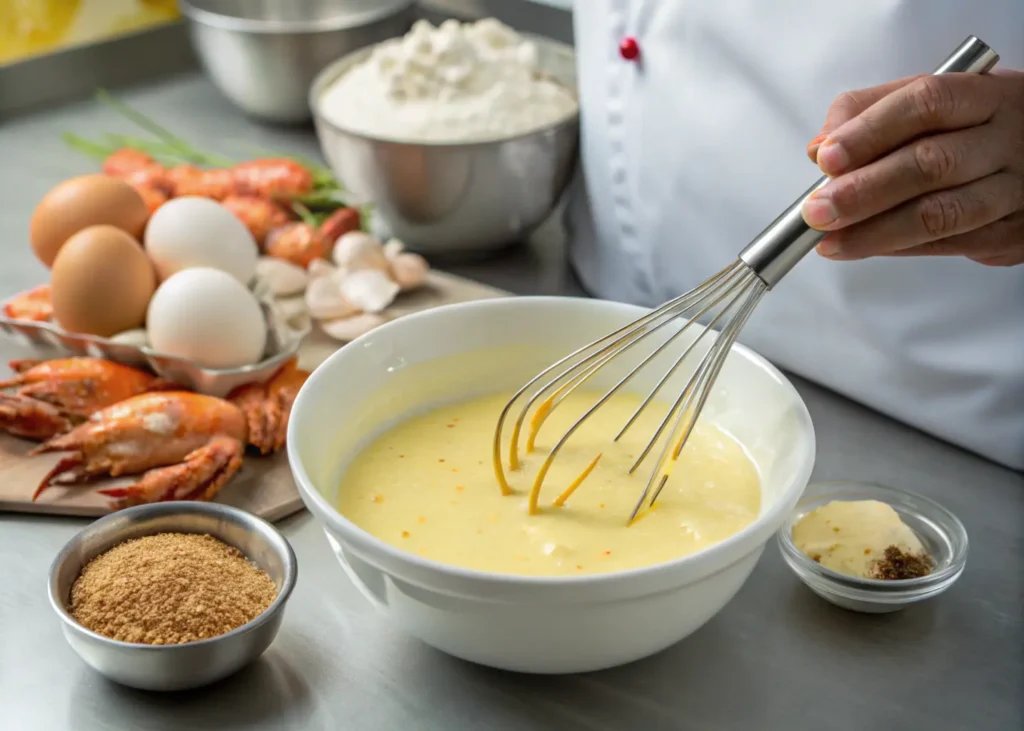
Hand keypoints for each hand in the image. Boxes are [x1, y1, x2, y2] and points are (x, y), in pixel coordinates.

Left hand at [801, 71, 1023, 265]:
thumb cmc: (973, 126)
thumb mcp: (930, 101)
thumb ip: (869, 112)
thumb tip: (819, 148)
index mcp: (985, 96)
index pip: (927, 104)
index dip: (871, 131)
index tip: (827, 158)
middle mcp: (1006, 140)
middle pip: (931, 164)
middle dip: (864, 191)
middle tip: (817, 210)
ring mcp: (1015, 189)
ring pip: (942, 214)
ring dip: (875, 232)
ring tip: (830, 241)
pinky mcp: (1012, 233)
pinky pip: (948, 245)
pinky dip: (897, 248)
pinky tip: (864, 246)